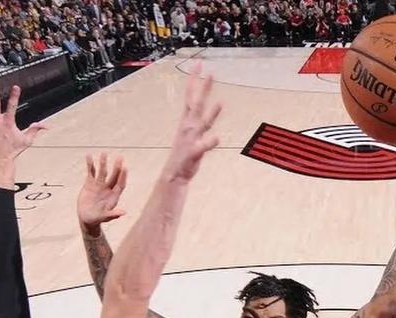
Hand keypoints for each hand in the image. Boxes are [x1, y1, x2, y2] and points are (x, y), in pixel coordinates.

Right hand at [77, 153, 126, 232]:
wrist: (87, 218)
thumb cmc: (97, 219)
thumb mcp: (104, 217)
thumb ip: (113, 214)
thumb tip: (124, 212)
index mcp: (113, 196)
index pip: (120, 184)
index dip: (123, 176)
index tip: (125, 168)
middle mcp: (107, 188)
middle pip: (113, 176)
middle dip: (116, 167)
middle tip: (120, 157)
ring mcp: (99, 185)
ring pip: (102, 172)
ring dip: (103, 163)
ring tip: (104, 153)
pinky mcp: (89, 183)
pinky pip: (90, 172)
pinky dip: (90, 165)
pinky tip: (89, 156)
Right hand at [163, 62, 221, 182]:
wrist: (174, 176)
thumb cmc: (184, 156)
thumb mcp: (192, 136)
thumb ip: (203, 122)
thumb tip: (215, 108)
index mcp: (186, 122)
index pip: (190, 96)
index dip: (194, 80)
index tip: (199, 64)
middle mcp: (188, 128)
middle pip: (196, 104)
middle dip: (203, 89)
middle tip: (209, 72)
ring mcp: (190, 140)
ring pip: (202, 124)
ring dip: (211, 114)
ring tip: (220, 104)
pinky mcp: (193, 153)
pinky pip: (202, 146)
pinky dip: (209, 142)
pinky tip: (217, 138)